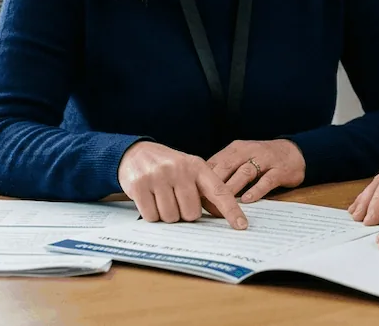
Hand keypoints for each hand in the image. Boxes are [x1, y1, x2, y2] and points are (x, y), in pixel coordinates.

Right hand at [117, 141, 247, 228]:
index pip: (219, 191)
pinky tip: (149, 199)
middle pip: (191, 214)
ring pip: (171, 217)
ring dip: (167, 214)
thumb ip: (205, 191)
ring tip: (161, 197)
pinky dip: (152, 214)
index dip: (231, 210)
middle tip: (175, 199)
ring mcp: (158, 176)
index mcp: (197, 166)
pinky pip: (152, 216)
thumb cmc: (168, 167)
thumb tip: (220, 214)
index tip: (242, 226)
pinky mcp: (139, 185)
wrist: (136, 153)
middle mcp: (179, 169)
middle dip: (184, 213)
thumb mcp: (189, 172)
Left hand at [207, 139, 305, 202]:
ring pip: (244, 172)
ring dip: (232, 188)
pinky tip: (247, 200)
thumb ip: (224, 171)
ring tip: (222, 203)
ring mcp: (265, 160)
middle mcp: (248, 151)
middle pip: (226, 167)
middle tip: (203, 204)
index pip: (214, 163)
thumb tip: (199, 190)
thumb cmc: (262, 159)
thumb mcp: (241, 159)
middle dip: (213, 185)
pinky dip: (256, 190)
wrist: (294, 152)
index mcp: (235, 150)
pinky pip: (266, 180)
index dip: (201, 179)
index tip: (192, 196)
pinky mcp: (279, 170)